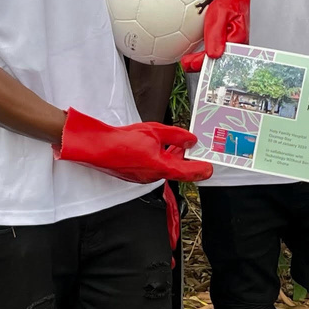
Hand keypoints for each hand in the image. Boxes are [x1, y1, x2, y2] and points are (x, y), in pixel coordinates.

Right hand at [55, 109, 213, 183]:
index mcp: (162, 168)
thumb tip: (191, 140)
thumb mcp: (155, 131)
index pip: (188, 173)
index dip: (200, 171)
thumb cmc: (123, 140)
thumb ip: (176, 136)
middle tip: (195, 150)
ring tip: (178, 144)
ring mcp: (143, 177)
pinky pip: (153, 167)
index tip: (210, 169)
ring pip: (164, 168)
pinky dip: (160, 158)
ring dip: (173, 157)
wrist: (98, 147)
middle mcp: (154, 176)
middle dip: (186, 160)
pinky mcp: (134, 174)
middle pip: (176, 170)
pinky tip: (159, 146)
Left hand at [180, 0, 253, 71]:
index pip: (222, 58)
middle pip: (217, 56)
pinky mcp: (217, 23)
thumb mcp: (222, 11)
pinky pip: (206, 34)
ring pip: (212, 47)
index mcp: (238, 37)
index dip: (205, 63)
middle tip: (186, 64)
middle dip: (202, 62)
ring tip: (185, 57)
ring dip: (199, 53)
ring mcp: (225, 30)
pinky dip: (195, 38)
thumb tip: (212, 55)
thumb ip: (216, 34)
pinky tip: (182, 36)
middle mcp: (232, 36)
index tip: (189, 64)